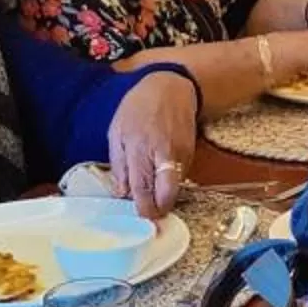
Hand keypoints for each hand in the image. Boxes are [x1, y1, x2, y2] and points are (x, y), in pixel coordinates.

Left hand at [108, 70, 198, 217]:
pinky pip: (181, 175)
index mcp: (139, 150)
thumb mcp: (117, 132)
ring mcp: (180, 154)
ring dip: (165, 195)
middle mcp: (162, 155)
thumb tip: (122, 192)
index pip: (142, 189)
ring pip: (175, 187)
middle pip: (167, 194)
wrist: (170, 88)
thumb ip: (119, 164)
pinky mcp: (190, 152)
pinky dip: (170, 181)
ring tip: (153, 194)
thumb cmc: (138, 108)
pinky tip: (161, 175)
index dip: (142, 208)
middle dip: (160, 210)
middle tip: (151, 215)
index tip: (140, 218)